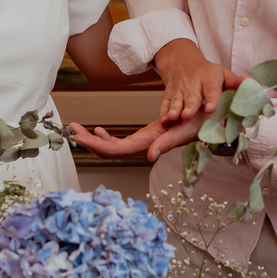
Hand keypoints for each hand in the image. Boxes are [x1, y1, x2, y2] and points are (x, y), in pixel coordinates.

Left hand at [69, 115, 204, 161]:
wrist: (205, 121)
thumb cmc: (196, 124)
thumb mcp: (181, 132)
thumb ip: (165, 144)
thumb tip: (151, 157)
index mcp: (147, 145)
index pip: (115, 150)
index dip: (95, 145)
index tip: (79, 135)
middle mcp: (141, 147)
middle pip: (108, 150)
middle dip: (88, 142)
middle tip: (71, 129)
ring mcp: (141, 144)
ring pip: (112, 147)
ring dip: (93, 140)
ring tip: (77, 129)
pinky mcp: (143, 139)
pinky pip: (120, 142)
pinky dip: (106, 137)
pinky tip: (98, 131)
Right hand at [152, 39, 243, 122]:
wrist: (181, 61)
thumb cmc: (207, 73)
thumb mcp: (222, 73)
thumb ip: (235, 81)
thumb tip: (249, 82)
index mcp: (209, 78)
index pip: (211, 90)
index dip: (212, 99)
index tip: (212, 109)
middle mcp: (193, 84)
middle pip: (192, 97)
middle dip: (189, 106)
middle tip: (187, 116)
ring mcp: (179, 89)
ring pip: (176, 100)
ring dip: (174, 110)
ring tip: (173, 118)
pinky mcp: (169, 94)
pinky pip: (165, 103)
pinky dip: (163, 112)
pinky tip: (164, 120)